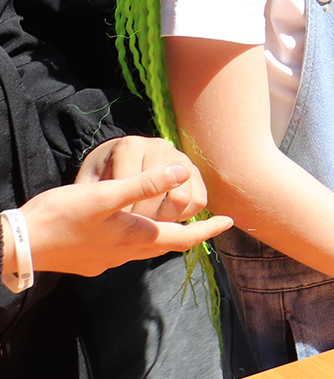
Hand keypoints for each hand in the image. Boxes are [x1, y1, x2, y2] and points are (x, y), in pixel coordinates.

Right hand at [21, 165, 232, 276]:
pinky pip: (122, 251)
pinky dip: (136, 239)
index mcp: (136, 238)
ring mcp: (106, 261)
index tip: (229, 222)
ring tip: (171, 221)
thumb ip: (144, 184)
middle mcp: (125, 254)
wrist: (16, 246)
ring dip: (161, 236)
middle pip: (167, 245)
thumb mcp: (105, 194)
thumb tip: (182, 173)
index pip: (185, 237)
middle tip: (205, 221)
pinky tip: (126, 229)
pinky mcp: (88, 262)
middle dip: (188, 233)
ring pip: (144, 249)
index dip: (208, 230)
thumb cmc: (60, 217)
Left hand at [76, 136, 206, 221]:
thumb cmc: (97, 178)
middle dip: (147, 220)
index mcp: (129, 146)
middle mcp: (158, 146)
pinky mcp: (194, 171)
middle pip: (161, 194)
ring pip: (184, 200)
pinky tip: (163, 218)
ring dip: (167, 220)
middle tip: (131, 232)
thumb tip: (112, 216)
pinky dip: (184, 216)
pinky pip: (198, 201)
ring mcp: (180, 156)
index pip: (135, 188)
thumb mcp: (89, 185)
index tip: (116, 228)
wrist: (111, 162)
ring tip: (147, 226)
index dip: (126, 215)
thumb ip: (98, 196)